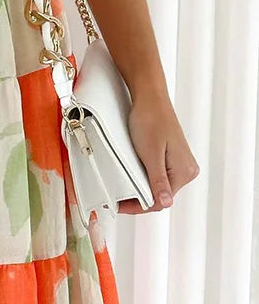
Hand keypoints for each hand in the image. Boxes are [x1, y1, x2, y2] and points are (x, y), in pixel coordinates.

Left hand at [117, 89, 199, 215]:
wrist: (149, 97)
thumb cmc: (151, 120)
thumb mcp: (151, 154)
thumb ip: (158, 180)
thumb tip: (165, 203)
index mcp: (184, 171)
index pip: (160, 201)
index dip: (138, 206)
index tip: (120, 205)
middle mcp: (186, 169)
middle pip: (159, 194)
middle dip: (138, 199)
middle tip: (116, 199)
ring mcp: (179, 162)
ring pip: (157, 185)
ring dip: (140, 188)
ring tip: (121, 189)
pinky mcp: (171, 156)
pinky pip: (157, 174)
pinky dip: (143, 178)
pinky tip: (131, 176)